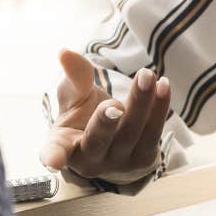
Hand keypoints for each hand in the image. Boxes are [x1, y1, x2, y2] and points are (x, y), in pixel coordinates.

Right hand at [38, 49, 172, 183]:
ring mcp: (118, 163)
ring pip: (130, 133)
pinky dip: (159, 108)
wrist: (115, 138)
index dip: (53, 155)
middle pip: (98, 140)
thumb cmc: (85, 114)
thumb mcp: (76, 95)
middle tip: (115, 103)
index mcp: (64, 144)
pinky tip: (163, 85)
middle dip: (106, 122)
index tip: (53, 161)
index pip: (56, 150)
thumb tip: (66, 52)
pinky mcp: (143, 160)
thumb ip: (74, 76)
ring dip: (141, 103)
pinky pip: (153, 133)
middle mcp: (90, 160)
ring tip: (147, 75)